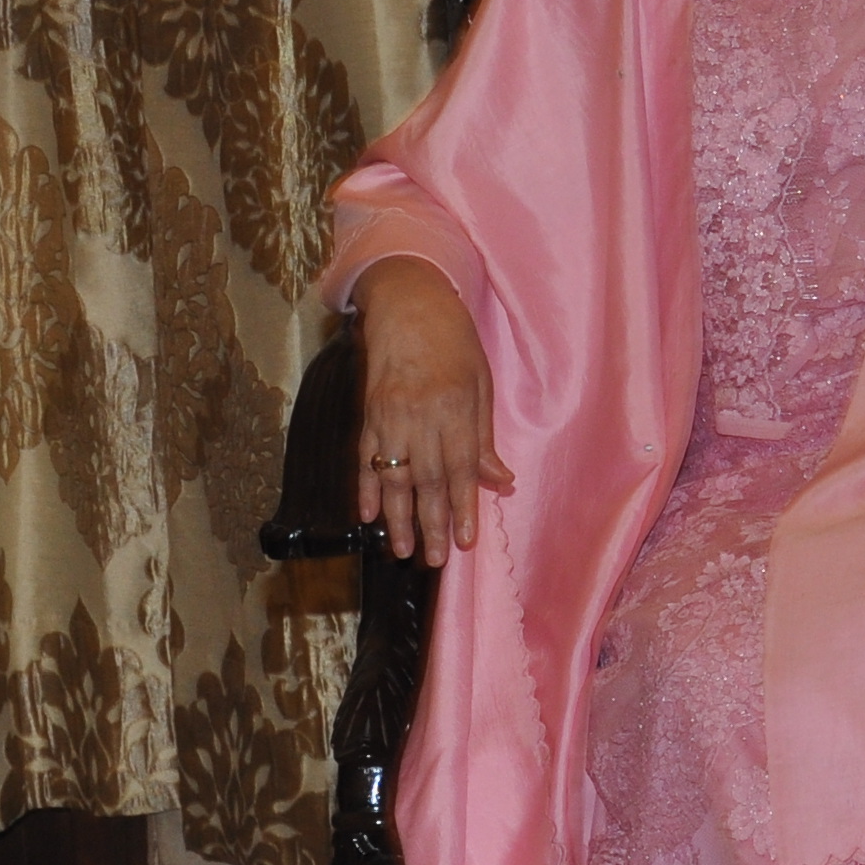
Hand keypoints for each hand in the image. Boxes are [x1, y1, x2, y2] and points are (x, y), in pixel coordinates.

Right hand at [353, 255, 516, 564]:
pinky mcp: (367, 412)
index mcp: (454, 406)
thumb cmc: (454, 342)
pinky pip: (365, 457)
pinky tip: (367, 516)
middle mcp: (419, 415)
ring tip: (403, 551)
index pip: (460, 468)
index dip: (463, 507)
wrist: (408, 303)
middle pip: (426, 480)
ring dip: (397, 517)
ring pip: (392, 476)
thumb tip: (499, 481)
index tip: (466, 541)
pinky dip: (365, 487)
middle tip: (435, 561)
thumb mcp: (481, 383)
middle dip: (431, 524)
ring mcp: (388, 415)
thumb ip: (483, 436)